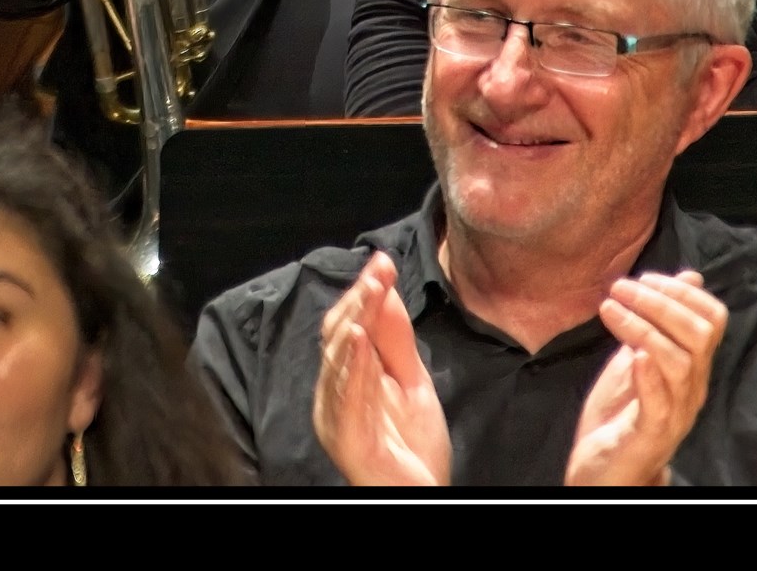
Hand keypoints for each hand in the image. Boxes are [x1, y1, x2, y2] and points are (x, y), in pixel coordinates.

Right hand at [311, 252, 450, 485]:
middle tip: (378, 273)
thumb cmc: (413, 447)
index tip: (383, 262)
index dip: (362, 292)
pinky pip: (346, 398)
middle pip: (338, 336)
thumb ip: (396, 337)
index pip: (347, 324)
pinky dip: (352, 367)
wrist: (423, 493)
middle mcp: (333, 395)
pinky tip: (360, 339)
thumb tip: (384, 285)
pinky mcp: (347, 439)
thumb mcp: (412, 380)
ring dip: (354, 323)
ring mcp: (336, 418)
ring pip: (338, 362)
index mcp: (346, 379)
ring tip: (368, 294)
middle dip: (359, 300)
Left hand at [565, 270, 726, 486]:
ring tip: (610, 309)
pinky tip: (632, 354)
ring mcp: (676, 413)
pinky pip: (660, 405)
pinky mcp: (652, 435)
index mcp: (693, 367)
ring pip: (680, 362)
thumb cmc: (621, 411)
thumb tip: (691, 276)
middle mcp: (692, 389)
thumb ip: (660, 321)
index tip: (644, 278)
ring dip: (643, 328)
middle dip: (660, 302)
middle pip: (699, 334)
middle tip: (621, 288)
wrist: (604, 468)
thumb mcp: (639, 354)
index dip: (682, 291)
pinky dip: (649, 376)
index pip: (712, 319)